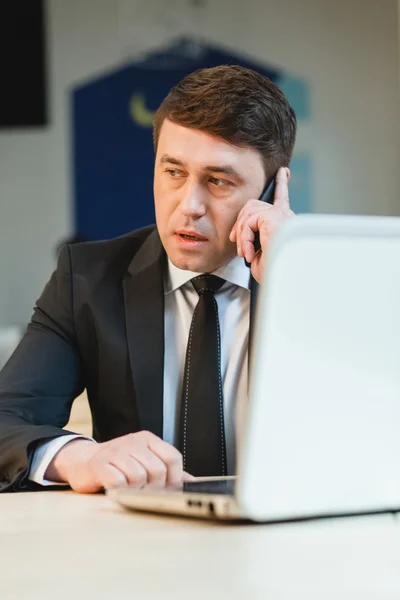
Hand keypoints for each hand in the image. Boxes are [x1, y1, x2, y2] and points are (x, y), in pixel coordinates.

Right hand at [45, 431, 194, 493]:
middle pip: (158, 470)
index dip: (174, 478)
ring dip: (136, 490)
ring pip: (139, 477)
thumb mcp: (144, 461)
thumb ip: (168, 471)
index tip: (167, 489)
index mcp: (147, 439)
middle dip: (155, 487)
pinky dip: (120, 490)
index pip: (173, 457)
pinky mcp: (100, 464)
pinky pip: (118, 482)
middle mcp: (133, 441)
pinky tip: (117, 489)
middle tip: (145, 492)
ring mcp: (116, 451)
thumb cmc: (117, 464)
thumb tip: (192, 482)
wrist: (82, 461)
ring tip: (129, 490)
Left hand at [229, 167, 293, 282]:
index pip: (282, 200)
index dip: (282, 185)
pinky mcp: (274, 216)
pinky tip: (249, 254)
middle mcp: (286, 217)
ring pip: (249, 211)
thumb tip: (244, 240)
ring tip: (245, 253)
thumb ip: (255, 243)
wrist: (287, 278)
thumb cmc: (277, 274)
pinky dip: (244, 239)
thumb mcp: (261, 257)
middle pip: (254, 204)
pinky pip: (249, 221)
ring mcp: (281, 215)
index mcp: (285, 225)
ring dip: (242, 234)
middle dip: (240, 221)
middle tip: (237, 243)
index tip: (284, 173)